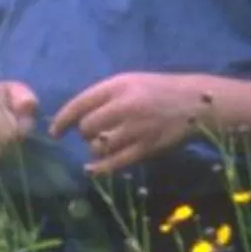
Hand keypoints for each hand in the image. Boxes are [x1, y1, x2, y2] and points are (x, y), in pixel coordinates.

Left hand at [51, 72, 210, 174]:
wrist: (196, 102)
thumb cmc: (159, 90)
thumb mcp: (131, 82)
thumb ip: (105, 96)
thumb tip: (77, 114)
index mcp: (118, 86)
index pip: (79, 103)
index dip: (62, 120)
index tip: (54, 131)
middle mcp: (124, 106)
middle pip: (86, 127)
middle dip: (84, 133)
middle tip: (92, 133)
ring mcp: (135, 128)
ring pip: (98, 146)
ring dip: (95, 148)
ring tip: (105, 143)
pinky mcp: (146, 148)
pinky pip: (114, 163)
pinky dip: (99, 168)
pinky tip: (93, 169)